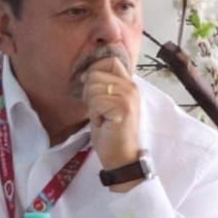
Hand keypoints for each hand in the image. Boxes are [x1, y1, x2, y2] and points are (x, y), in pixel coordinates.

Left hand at [78, 53, 141, 172]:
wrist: (121, 156)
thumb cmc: (111, 131)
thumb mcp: (108, 103)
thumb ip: (104, 86)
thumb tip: (87, 73)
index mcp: (129, 84)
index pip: (110, 61)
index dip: (95, 69)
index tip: (90, 86)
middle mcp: (131, 87)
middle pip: (96, 74)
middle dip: (88, 92)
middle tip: (98, 109)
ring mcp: (128, 97)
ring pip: (93, 87)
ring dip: (91, 105)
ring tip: (101, 117)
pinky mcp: (122, 108)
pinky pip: (95, 101)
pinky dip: (94, 115)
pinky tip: (102, 123)